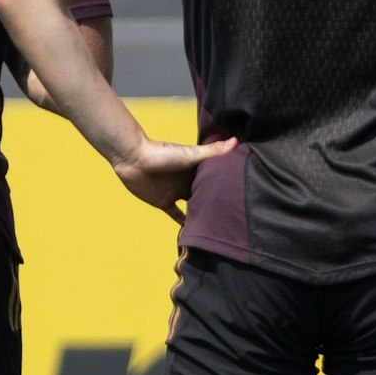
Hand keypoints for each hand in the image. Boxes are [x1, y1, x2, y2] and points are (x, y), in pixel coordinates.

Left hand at [112, 136, 237, 221]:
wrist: (133, 158)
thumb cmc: (162, 153)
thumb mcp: (190, 154)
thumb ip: (212, 151)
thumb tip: (236, 141)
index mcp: (197, 170)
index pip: (215, 181)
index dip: (227, 188)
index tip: (243, 197)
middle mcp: (188, 182)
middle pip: (205, 195)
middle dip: (217, 204)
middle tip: (234, 219)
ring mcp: (176, 193)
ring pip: (193, 207)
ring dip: (202, 215)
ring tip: (218, 228)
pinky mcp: (164, 202)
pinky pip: (176, 215)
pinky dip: (183, 224)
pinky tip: (193, 233)